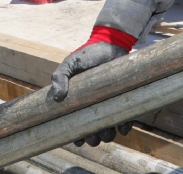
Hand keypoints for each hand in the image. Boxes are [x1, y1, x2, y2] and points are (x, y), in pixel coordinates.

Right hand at [49, 26, 137, 145]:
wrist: (111, 44)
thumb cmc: (88, 54)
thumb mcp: (71, 63)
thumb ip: (61, 76)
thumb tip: (58, 97)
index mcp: (77, 102)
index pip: (74, 125)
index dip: (76, 136)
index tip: (78, 140)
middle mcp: (92, 108)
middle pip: (92, 133)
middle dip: (93, 139)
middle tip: (94, 136)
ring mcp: (108, 106)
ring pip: (108, 131)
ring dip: (108, 136)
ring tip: (107, 131)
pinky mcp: (123, 102)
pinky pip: (124, 121)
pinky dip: (124, 126)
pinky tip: (122, 125)